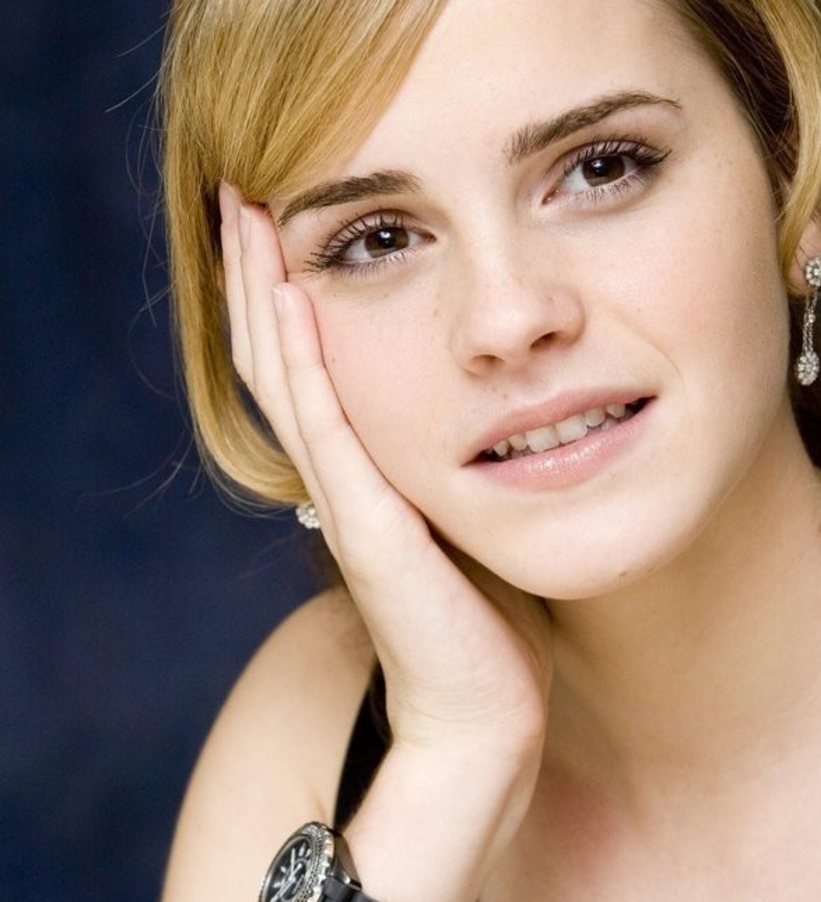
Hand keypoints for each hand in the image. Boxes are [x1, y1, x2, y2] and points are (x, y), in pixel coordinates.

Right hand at [219, 183, 552, 763]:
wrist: (486, 715)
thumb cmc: (491, 622)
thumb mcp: (474, 512)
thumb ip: (464, 459)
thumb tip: (499, 402)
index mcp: (364, 471)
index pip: (307, 363)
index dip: (286, 289)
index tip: (285, 211)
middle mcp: (340, 479)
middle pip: (277, 355)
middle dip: (258, 270)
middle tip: (240, 187)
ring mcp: (346, 501)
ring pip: (285, 378)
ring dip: (264, 292)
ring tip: (246, 213)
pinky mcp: (370, 529)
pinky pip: (329, 431)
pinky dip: (306, 363)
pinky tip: (297, 299)